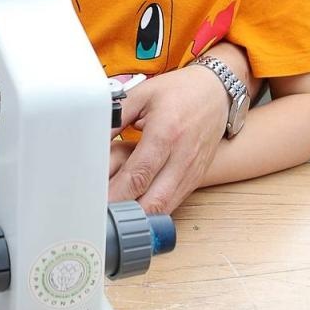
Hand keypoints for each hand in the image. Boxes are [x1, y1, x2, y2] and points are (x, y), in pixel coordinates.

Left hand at [107, 62, 228, 212]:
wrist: (216, 93)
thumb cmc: (180, 92)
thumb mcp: (142, 95)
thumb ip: (115, 117)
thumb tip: (92, 137)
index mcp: (166, 133)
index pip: (139, 175)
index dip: (116, 194)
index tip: (96, 203)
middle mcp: (182, 157)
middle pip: (153, 201)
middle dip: (126, 213)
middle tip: (103, 216)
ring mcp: (191, 172)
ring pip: (164, 209)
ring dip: (139, 217)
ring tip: (115, 216)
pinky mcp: (195, 179)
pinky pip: (173, 204)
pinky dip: (154, 211)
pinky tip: (136, 209)